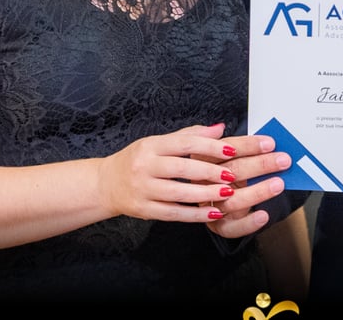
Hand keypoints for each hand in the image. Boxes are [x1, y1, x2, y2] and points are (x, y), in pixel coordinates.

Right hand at [97, 123, 282, 223]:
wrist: (106, 183)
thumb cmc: (140, 159)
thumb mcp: (160, 142)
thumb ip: (190, 135)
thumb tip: (220, 128)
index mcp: (153, 145)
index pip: (186, 143)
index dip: (211, 146)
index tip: (234, 147)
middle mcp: (147, 165)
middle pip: (184, 168)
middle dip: (212, 171)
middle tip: (236, 174)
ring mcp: (144, 189)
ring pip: (179, 192)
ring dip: (207, 194)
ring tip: (229, 193)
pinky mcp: (145, 210)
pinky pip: (173, 213)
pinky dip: (195, 214)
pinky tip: (213, 214)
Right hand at [196, 133, 292, 238]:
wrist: (218, 195)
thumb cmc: (230, 167)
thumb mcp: (231, 153)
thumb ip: (245, 148)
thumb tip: (268, 142)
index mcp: (203, 155)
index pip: (226, 147)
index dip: (249, 145)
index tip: (270, 143)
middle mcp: (203, 179)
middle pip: (231, 171)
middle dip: (260, 165)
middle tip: (283, 161)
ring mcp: (208, 203)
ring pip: (232, 199)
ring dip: (258, 192)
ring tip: (278, 184)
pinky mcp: (215, 224)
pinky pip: (231, 227)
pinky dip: (248, 223)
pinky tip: (263, 215)